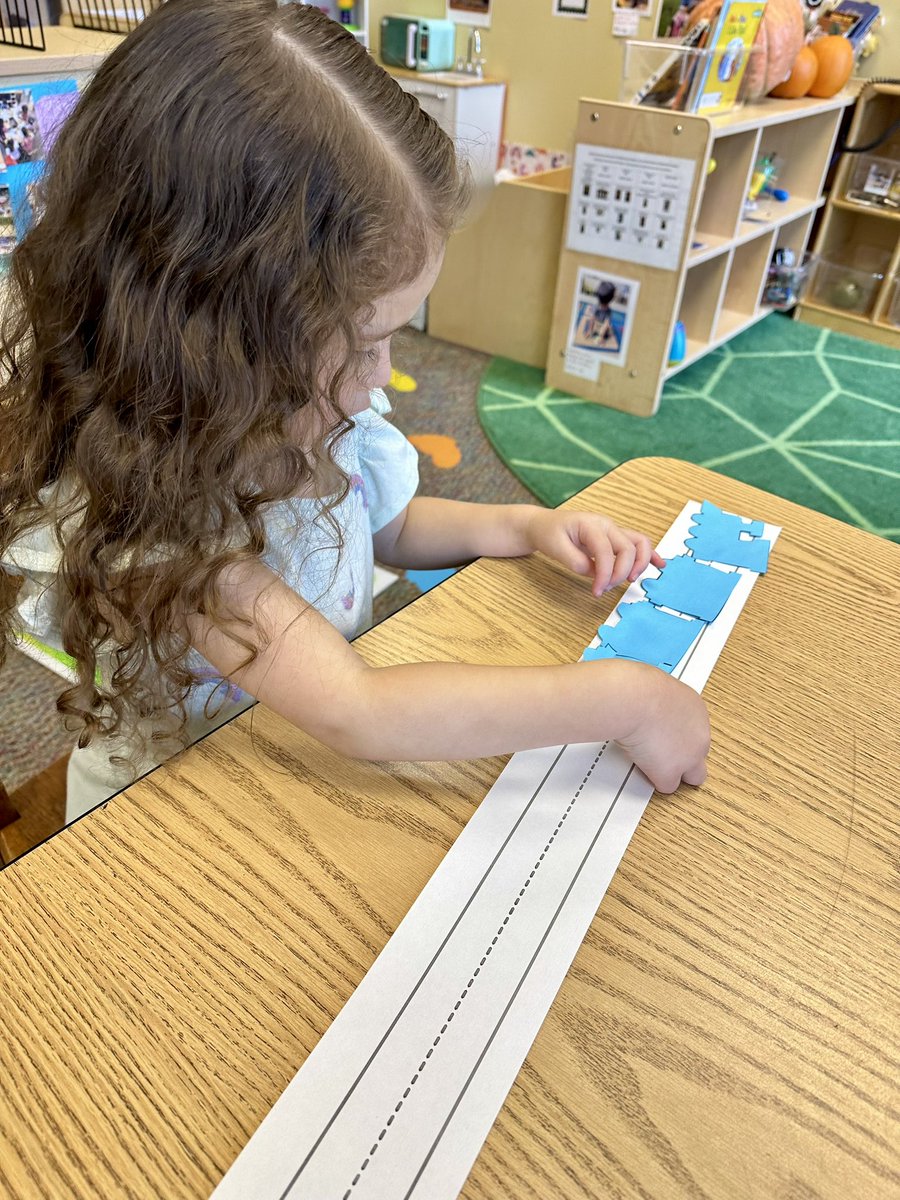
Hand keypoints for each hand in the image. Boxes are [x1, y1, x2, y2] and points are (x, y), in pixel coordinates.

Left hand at [524, 509, 664, 595]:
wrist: (544, 525)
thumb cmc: (548, 533)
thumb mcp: (555, 548)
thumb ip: (575, 561)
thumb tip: (593, 573)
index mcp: (591, 525)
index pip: (607, 552)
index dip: (605, 574)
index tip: (596, 591)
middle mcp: (607, 525)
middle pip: (628, 549)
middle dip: (620, 573)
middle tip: (605, 589)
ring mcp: (613, 530)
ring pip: (639, 543)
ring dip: (639, 564)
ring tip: (631, 580)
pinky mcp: (614, 539)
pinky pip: (637, 544)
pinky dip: (649, 555)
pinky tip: (659, 564)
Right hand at [614, 667, 710, 793]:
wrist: (635, 700)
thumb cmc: (639, 688)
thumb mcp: (656, 688)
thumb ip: (658, 700)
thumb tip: (646, 699)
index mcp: (696, 709)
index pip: (695, 729)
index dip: (677, 734)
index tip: (663, 732)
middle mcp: (699, 734)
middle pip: (700, 754)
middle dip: (684, 755)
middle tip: (663, 753)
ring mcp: (688, 756)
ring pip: (693, 776)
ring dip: (676, 772)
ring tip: (655, 765)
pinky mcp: (671, 772)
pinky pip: (667, 786)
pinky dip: (655, 779)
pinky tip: (642, 768)